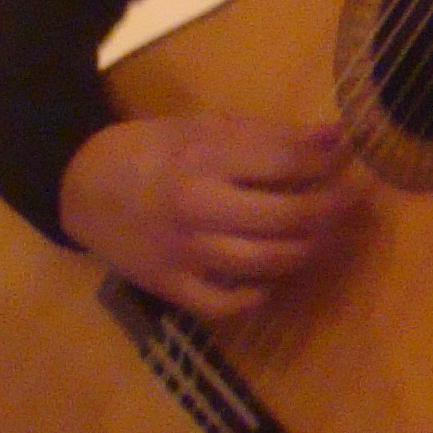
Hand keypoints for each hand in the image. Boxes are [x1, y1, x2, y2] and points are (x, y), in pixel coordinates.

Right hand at [59, 113, 366, 318]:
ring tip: (329, 238)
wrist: (79, 188)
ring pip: (269, 263)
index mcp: (202, 157)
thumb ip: (264, 136)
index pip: (284, 161)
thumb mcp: (198, 129)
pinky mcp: (174, 288)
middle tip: (354, 203)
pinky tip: (275, 277)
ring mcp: (187, 253)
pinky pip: (231, 303)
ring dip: (310, 251)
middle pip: (287, 216)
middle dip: (332, 210)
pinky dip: (261, 294)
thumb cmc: (146, 151)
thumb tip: (333, 137)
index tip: (350, 157)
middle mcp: (197, 206)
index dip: (327, 160)